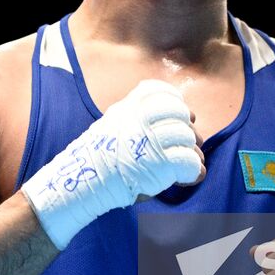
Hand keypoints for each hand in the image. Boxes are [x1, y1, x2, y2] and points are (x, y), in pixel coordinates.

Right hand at [24, 79, 205, 249]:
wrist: (82, 184)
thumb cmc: (99, 160)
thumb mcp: (111, 125)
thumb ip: (136, 117)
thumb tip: (180, 119)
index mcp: (126, 108)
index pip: (158, 91)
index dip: (174, 100)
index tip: (179, 113)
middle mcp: (138, 119)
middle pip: (178, 112)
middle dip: (186, 128)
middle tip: (185, 143)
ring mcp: (149, 140)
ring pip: (186, 136)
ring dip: (190, 151)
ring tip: (183, 163)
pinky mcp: (159, 164)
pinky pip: (189, 161)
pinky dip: (193, 170)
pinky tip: (185, 177)